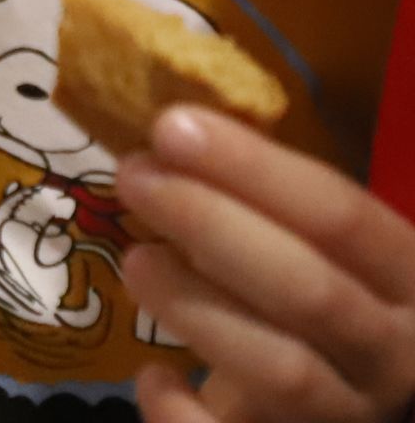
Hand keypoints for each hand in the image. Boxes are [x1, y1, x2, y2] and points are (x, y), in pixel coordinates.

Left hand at [122, 108, 414, 421]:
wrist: (354, 397)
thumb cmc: (336, 303)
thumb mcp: (332, 252)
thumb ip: (278, 208)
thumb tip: (171, 133)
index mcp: (412, 281)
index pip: (344, 216)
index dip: (255, 168)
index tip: (170, 126)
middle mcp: (395, 354)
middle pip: (310, 291)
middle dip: (212, 224)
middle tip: (133, 176)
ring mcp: (352, 414)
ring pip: (281, 370)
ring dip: (198, 308)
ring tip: (135, 259)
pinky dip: (183, 411)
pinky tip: (151, 374)